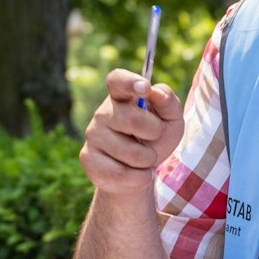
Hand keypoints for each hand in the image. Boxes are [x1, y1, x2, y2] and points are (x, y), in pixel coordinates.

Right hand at [78, 68, 184, 196]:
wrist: (140, 173)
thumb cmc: (155, 140)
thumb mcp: (171, 121)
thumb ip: (169, 102)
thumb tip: (156, 92)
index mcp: (122, 96)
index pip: (118, 80)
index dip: (130, 81)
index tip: (144, 87)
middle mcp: (103, 112)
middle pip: (131, 119)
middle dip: (154, 133)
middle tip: (153, 139)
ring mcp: (93, 135)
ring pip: (131, 153)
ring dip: (148, 160)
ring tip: (144, 158)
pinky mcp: (88, 159)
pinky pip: (122, 173)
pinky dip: (139, 178)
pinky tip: (135, 173)